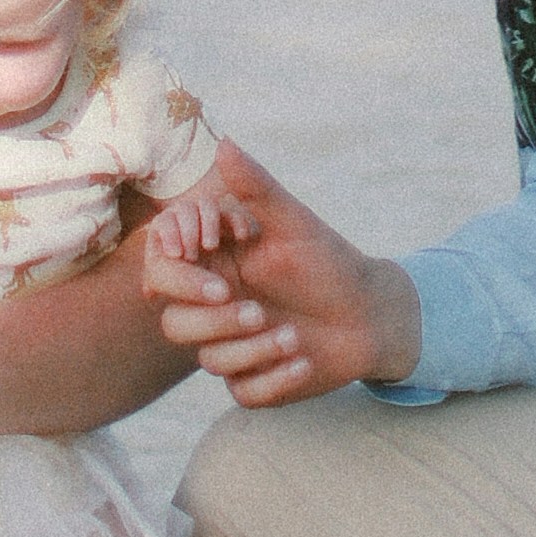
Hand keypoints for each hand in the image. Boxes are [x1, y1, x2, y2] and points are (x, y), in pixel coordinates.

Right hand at [144, 169, 419, 403]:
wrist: (372, 312)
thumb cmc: (328, 261)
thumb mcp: (295, 222)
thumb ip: (258, 189)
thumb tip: (225, 144)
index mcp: (213, 267)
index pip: (163, 270)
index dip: (174, 272)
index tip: (205, 256)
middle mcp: (215, 309)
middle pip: (176, 322)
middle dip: (213, 319)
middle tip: (256, 310)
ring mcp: (232, 347)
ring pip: (210, 359)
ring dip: (252, 350)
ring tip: (294, 336)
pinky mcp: (255, 382)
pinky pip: (245, 392)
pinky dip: (274, 379)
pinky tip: (305, 360)